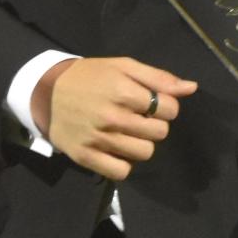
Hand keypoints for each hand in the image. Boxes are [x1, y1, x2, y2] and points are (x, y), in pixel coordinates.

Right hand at [37, 57, 196, 181]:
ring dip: (139, 142)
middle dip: (153, 124)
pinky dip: (122, 162)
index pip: (169, 109)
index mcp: (122, 90)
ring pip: (144, 152)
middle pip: (160, 132)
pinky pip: (122, 171)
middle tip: (135, 116)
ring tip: (124, 131)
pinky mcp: (87, 157)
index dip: (164, 105)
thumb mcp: (121, 66)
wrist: (46, 92)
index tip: (150, 102)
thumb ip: (157, 77)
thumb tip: (191, 88)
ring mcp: (99, 139)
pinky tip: (114, 148)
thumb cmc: (89, 77)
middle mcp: (112, 116)